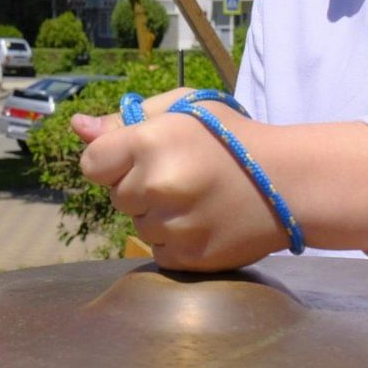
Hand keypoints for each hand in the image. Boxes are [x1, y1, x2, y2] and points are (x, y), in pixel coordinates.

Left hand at [71, 94, 288, 271]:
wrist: (290, 184)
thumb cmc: (232, 138)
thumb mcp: (181, 110)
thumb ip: (123, 121)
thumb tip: (77, 127)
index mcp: (150, 143)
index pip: (92, 164)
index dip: (111, 161)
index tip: (138, 157)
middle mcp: (157, 187)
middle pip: (117, 195)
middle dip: (138, 186)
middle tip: (180, 175)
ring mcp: (172, 226)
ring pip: (137, 224)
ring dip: (156, 214)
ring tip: (197, 198)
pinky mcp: (187, 257)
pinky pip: (157, 250)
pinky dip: (173, 239)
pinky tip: (202, 220)